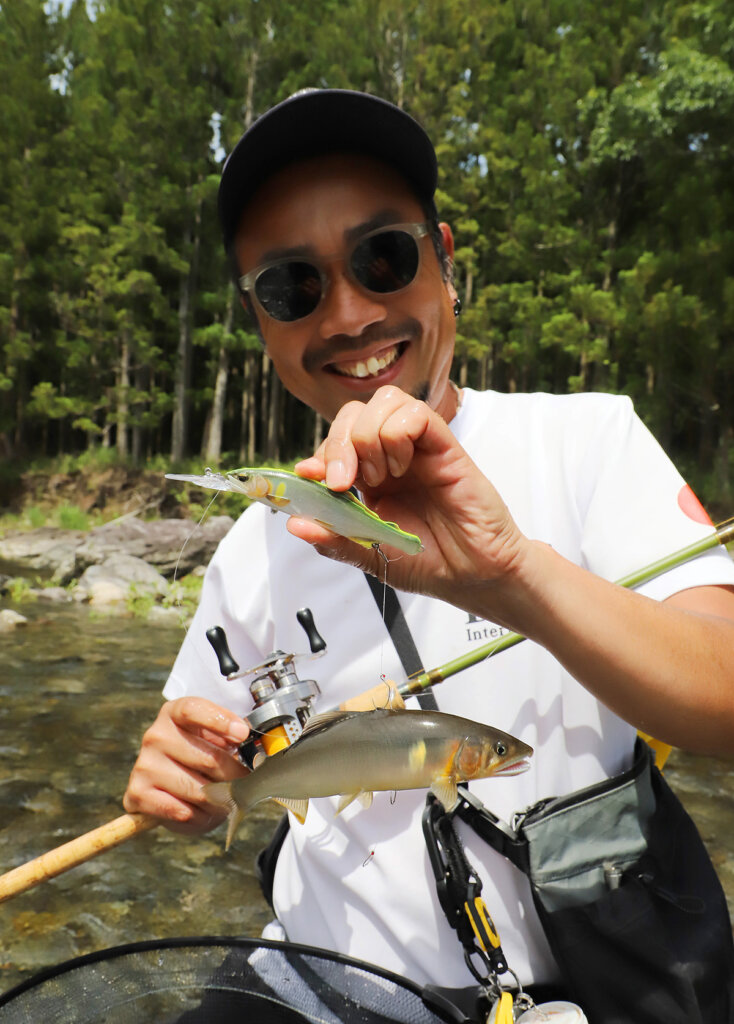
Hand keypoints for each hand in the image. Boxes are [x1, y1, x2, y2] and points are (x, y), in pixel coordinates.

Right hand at [123, 697, 248, 834]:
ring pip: (199, 790)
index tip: (242, 734)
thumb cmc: (200, 760)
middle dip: (234, 775)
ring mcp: (144, 764)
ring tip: (223, 800)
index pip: (193, 709)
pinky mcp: (137, 793)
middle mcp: (155, 735)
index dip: (219, 720)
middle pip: (207, 757)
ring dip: (219, 801)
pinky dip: (198, 816)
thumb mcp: (217, 740)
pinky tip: (200, 811)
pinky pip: (180, 811)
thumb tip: (255, 745)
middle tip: (246, 783)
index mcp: (174, 713)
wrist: (173, 792)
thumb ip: (233, 737)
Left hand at [291, 386, 529, 621]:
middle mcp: (391, 457)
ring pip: (383, 402)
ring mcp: (417, 448)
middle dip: (338, 443)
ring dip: (369, 438)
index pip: (335, 442)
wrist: (472, 575)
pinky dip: (398, 433)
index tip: (313, 478)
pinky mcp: (443, 445)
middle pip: (353, 414)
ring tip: (383, 477)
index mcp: (369, 479)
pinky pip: (415, 412)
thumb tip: (293, 524)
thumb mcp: (369, 557)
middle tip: (344, 483)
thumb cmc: (428, 563)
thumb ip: (334, 539)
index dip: (320, 453)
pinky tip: (403, 467)